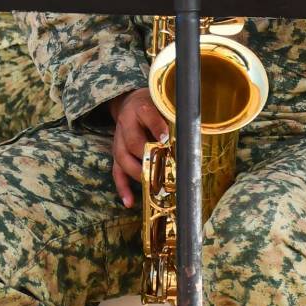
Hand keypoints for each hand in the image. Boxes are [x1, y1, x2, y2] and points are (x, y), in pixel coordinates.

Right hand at [108, 87, 167, 207]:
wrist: (130, 103)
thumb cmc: (152, 106)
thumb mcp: (162, 105)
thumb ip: (173, 118)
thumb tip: (189, 135)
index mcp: (140, 108)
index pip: (148, 115)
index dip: (158, 128)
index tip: (167, 139)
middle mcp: (126, 124)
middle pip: (133, 142)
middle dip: (147, 158)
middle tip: (162, 170)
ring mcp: (118, 140)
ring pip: (122, 158)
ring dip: (137, 173)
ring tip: (150, 185)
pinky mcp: (117, 153)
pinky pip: (116, 171)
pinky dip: (122, 187)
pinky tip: (129, 202)